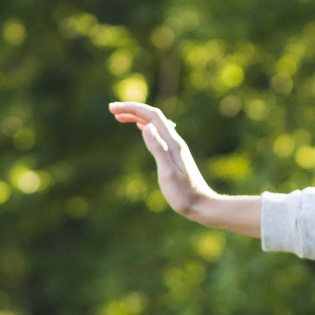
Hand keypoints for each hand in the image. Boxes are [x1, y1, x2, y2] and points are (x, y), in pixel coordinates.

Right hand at [110, 101, 264, 236]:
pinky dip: (146, 127)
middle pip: (153, 117)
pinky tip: (141, 128)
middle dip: (132, 110)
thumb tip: (145, 127)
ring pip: (155, 125)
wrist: (202, 206)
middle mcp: (175, 142)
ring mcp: (175, 148)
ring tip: (120, 117)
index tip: (113, 108)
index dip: (132, 109)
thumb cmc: (184, 194)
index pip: (152, 116)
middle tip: (112, 109)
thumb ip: (158, 149)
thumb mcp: (168, 173)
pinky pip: (158, 134)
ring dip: (137, 117)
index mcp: (172, 143)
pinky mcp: (174, 156)